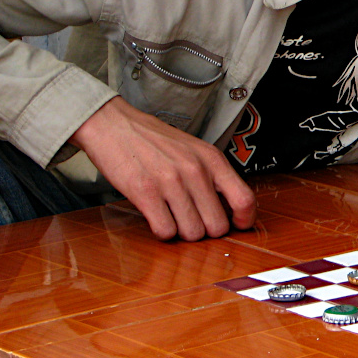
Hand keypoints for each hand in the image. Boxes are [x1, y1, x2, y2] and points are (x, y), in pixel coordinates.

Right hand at [69, 97, 255, 240]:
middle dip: (206, 230)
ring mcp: (171, 182)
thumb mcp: (194, 150)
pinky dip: (162, 231)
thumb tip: (230, 209)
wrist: (113, 124)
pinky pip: (165, 231)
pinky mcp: (145, 192)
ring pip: (192, 233)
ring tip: (172, 216)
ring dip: (182, 232)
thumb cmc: (154, 141)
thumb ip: (213, 175)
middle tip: (193, 221)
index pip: (244, 200)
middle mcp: (195, 170)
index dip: (244, 221)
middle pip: (218, 226)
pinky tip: (157, 217)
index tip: (236, 225)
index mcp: (212, 159)